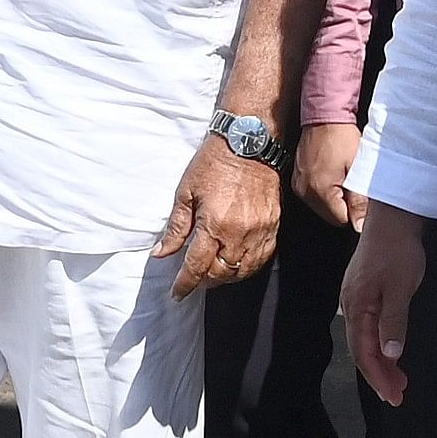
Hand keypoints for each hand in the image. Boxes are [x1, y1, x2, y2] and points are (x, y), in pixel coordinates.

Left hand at [151, 135, 278, 296]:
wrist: (249, 143)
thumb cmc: (213, 164)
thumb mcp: (185, 193)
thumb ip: (176, 228)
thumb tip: (162, 253)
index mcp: (215, 225)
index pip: (197, 266)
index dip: (185, 284)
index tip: (177, 294)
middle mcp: (240, 234)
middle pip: (222, 273)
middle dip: (204, 281)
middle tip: (193, 279)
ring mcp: (260, 232)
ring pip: (243, 271)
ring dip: (226, 277)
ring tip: (212, 273)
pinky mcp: (274, 227)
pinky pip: (262, 259)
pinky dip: (247, 267)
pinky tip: (235, 264)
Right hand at [293, 121, 362, 227]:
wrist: (324, 115)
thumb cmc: (342, 138)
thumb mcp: (357, 168)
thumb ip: (359, 201)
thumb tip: (360, 226)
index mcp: (319, 190)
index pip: (341, 220)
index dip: (355, 211)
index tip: (362, 196)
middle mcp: (304, 191)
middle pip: (330, 216)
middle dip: (344, 207)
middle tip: (353, 184)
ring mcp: (298, 185)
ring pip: (321, 207)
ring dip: (334, 199)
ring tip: (343, 177)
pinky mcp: (296, 178)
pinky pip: (312, 196)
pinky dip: (324, 191)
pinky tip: (332, 175)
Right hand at [340, 202, 429, 406]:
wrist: (392, 219)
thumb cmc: (398, 252)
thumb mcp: (401, 288)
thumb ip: (394, 322)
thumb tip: (389, 355)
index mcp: (358, 307)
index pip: (364, 352)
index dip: (379, 377)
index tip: (394, 396)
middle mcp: (350, 306)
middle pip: (360, 350)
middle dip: (378, 376)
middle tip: (398, 395)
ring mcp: (354, 299)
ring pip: (364, 340)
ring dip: (380, 362)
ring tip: (399, 379)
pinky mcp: (363, 293)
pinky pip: (367, 328)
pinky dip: (379, 345)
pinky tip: (391, 351)